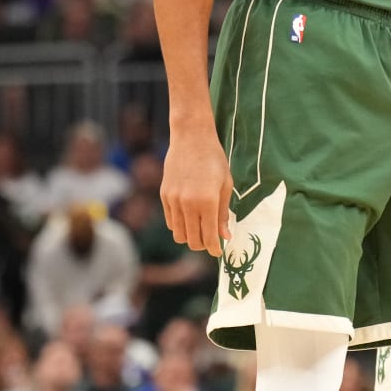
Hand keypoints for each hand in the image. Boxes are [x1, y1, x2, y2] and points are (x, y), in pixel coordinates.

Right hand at [162, 123, 233, 256]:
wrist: (191, 138)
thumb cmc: (214, 159)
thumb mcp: (225, 185)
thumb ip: (223, 213)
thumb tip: (225, 236)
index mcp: (207, 201)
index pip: (209, 236)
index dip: (214, 249)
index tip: (218, 252)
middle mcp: (188, 203)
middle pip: (192, 240)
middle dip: (203, 245)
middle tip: (211, 241)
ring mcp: (173, 200)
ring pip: (178, 234)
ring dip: (190, 237)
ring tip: (200, 230)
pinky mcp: (164, 196)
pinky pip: (170, 222)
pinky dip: (179, 226)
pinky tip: (189, 219)